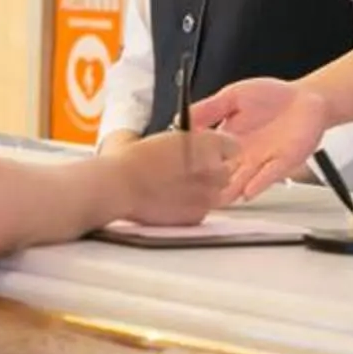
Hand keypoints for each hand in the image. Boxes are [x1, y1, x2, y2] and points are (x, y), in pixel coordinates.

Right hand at [111, 128, 238, 224]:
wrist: (120, 187)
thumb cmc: (133, 161)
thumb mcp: (159, 137)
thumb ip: (175, 140)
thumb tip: (170, 141)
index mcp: (207, 144)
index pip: (233, 146)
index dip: (220, 150)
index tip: (210, 153)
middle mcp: (213, 169)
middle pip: (227, 172)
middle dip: (213, 173)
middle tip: (190, 172)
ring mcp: (208, 195)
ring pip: (216, 194)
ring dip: (203, 191)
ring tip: (177, 189)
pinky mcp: (197, 215)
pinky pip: (202, 211)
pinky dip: (191, 209)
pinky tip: (171, 202)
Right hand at [192, 78, 332, 206]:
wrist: (306, 98)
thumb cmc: (271, 96)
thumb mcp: (233, 96)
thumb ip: (209, 108)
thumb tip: (180, 118)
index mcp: (226, 141)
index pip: (204, 157)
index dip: (192, 163)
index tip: (179, 168)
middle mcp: (242, 156)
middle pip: (219, 176)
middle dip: (208, 184)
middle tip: (195, 191)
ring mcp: (261, 162)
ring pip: (241, 183)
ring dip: (230, 191)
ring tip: (218, 198)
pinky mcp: (282, 163)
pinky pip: (268, 176)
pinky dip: (258, 184)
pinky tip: (247, 191)